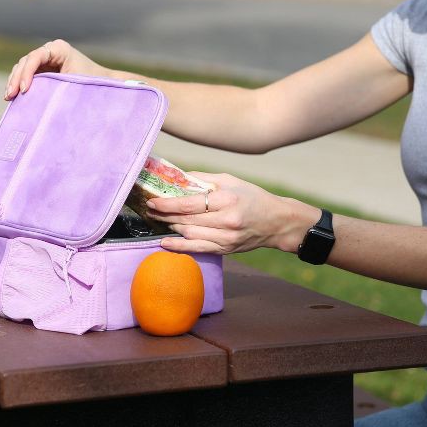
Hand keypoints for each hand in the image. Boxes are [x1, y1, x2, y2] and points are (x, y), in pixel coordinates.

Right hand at [4, 39, 107, 99]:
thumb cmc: (93, 81)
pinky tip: (12, 96)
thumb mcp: (75, 81)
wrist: (104, 84)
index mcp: (59, 48)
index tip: (25, 90)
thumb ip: (55, 84)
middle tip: (11, 96)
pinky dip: (18, 84)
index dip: (27, 72)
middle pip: (25, 62)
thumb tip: (35, 95)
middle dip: (17, 78)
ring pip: (22, 68)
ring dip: (14, 82)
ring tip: (9, 97)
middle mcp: (49, 51)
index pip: (35, 57)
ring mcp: (45, 60)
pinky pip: (26, 75)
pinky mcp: (43, 70)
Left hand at [149, 172, 316, 255]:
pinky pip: (197, 248)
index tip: (152, 201)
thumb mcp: (231, 180)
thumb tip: (178, 177)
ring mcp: (225, 237)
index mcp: (227, 199)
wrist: (276, 222)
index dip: (168, 204)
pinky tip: (165, 242)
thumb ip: (204, 178)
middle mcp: (226, 220)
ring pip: (189, 234)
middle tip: (150, 210)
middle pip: (186, 220)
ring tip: (158, 220)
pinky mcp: (225, 249)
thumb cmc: (252, 197)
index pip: (189, 204)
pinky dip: (179, 246)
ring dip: (170, 227)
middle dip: (164, 215)